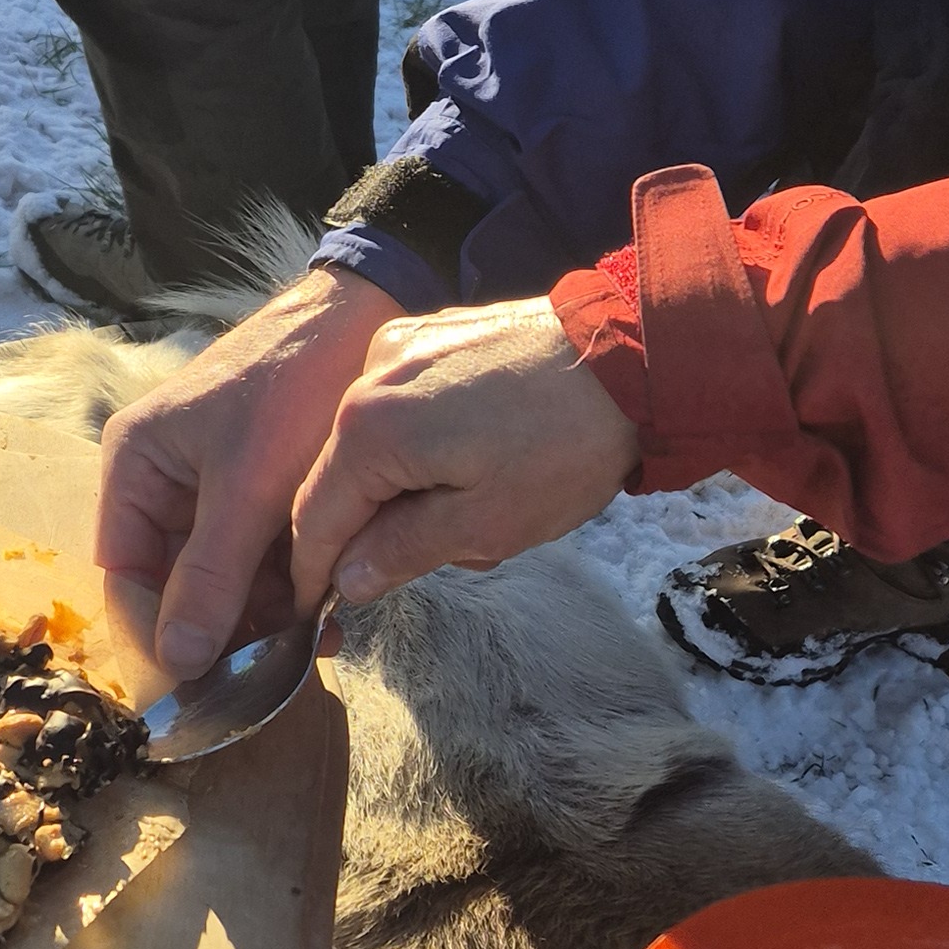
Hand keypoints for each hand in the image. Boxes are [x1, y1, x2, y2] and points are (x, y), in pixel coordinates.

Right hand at [94, 268, 401, 677]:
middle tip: (279, 666)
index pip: (127, 578)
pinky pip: (260, 554)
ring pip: (225, 576)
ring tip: (319, 636)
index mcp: (135, 467)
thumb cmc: (289, 388)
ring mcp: (213, 485)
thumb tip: (176, 664)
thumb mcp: (246, 488)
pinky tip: (329, 609)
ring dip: (266, 612)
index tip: (207, 688)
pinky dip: (289, 583)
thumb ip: (211, 578)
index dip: (161, 635)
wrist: (363, 316)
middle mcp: (163, 480)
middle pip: (177, 583)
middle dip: (227, 626)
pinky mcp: (259, 489)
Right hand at [286, 303, 640, 611]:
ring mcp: (398, 348)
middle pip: (342, 476)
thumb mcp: (486, 524)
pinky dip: (426, 445)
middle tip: (450, 556)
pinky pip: (402, 406)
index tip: (320, 614)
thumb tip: (346, 580)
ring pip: (376, 443)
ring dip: (411, 488)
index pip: (315, 516)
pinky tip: (484, 459)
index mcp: (368, 427)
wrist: (633, 355)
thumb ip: (401, 552)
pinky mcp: (429, 334)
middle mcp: (367, 376)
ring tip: (487, 506)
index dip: (315, 572)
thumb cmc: (564, 447)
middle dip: (381, 529)